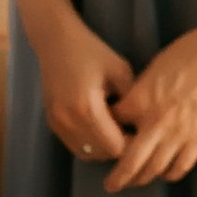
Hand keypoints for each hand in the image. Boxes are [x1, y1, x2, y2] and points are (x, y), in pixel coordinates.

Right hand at [37, 10, 135, 163]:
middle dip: (120, 147)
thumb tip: (144, 126)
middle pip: (102, 154)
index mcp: (87, 108)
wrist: (56, 41)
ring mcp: (57, 124)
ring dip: (105, 148)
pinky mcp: (52, 123)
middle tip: (134, 132)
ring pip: (87, 154)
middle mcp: (68, 121)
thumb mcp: (120, 71)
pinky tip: (103, 128)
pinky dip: (91, 144)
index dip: (132, 144)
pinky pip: (75, 146)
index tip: (144, 132)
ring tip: (119, 131)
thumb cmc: (92, 52)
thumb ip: (132, 101)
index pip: (115, 146)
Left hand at [105, 10, 196, 190]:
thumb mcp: (153, 68)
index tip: (108, 137)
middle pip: (129, 161)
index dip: (108, 132)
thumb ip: (140, 92)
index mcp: (139, 101)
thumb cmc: (188, 52)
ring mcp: (178, 133)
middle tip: (111, 184)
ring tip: (135, 182)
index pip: (113, 126)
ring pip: (154, 169)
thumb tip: (135, 105)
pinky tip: (165, 174)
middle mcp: (154, 122)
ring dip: (141, 179)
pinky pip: (181, 166)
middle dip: (118, 177)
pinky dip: (170, 174)